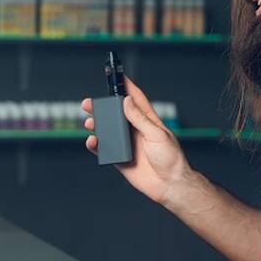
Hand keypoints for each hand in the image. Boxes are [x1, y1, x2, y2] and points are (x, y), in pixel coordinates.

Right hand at [82, 78, 192, 205]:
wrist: (169, 185)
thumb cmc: (171, 159)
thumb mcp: (157, 134)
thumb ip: (140, 118)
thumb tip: (126, 101)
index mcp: (148, 121)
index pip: (135, 99)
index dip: (126, 86)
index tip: (116, 75)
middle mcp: (136, 130)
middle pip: (116, 114)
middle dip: (102, 107)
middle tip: (89, 103)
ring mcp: (127, 144)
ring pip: (107, 131)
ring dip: (97, 125)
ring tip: (89, 122)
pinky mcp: (120, 158)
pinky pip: (104, 149)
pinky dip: (96, 145)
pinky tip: (92, 141)